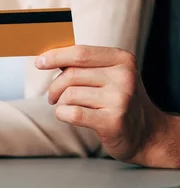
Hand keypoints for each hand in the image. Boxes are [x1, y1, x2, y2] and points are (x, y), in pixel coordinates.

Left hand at [35, 46, 174, 166]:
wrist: (147, 134)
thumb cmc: (120, 102)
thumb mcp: (110, 76)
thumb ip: (85, 66)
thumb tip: (49, 57)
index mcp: (122, 60)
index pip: (80, 52)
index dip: (56, 56)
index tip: (39, 62)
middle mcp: (124, 77)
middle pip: (71, 74)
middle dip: (55, 86)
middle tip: (52, 96)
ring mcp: (120, 99)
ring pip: (70, 94)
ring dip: (60, 102)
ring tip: (65, 107)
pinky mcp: (112, 121)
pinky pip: (72, 113)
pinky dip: (63, 114)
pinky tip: (68, 115)